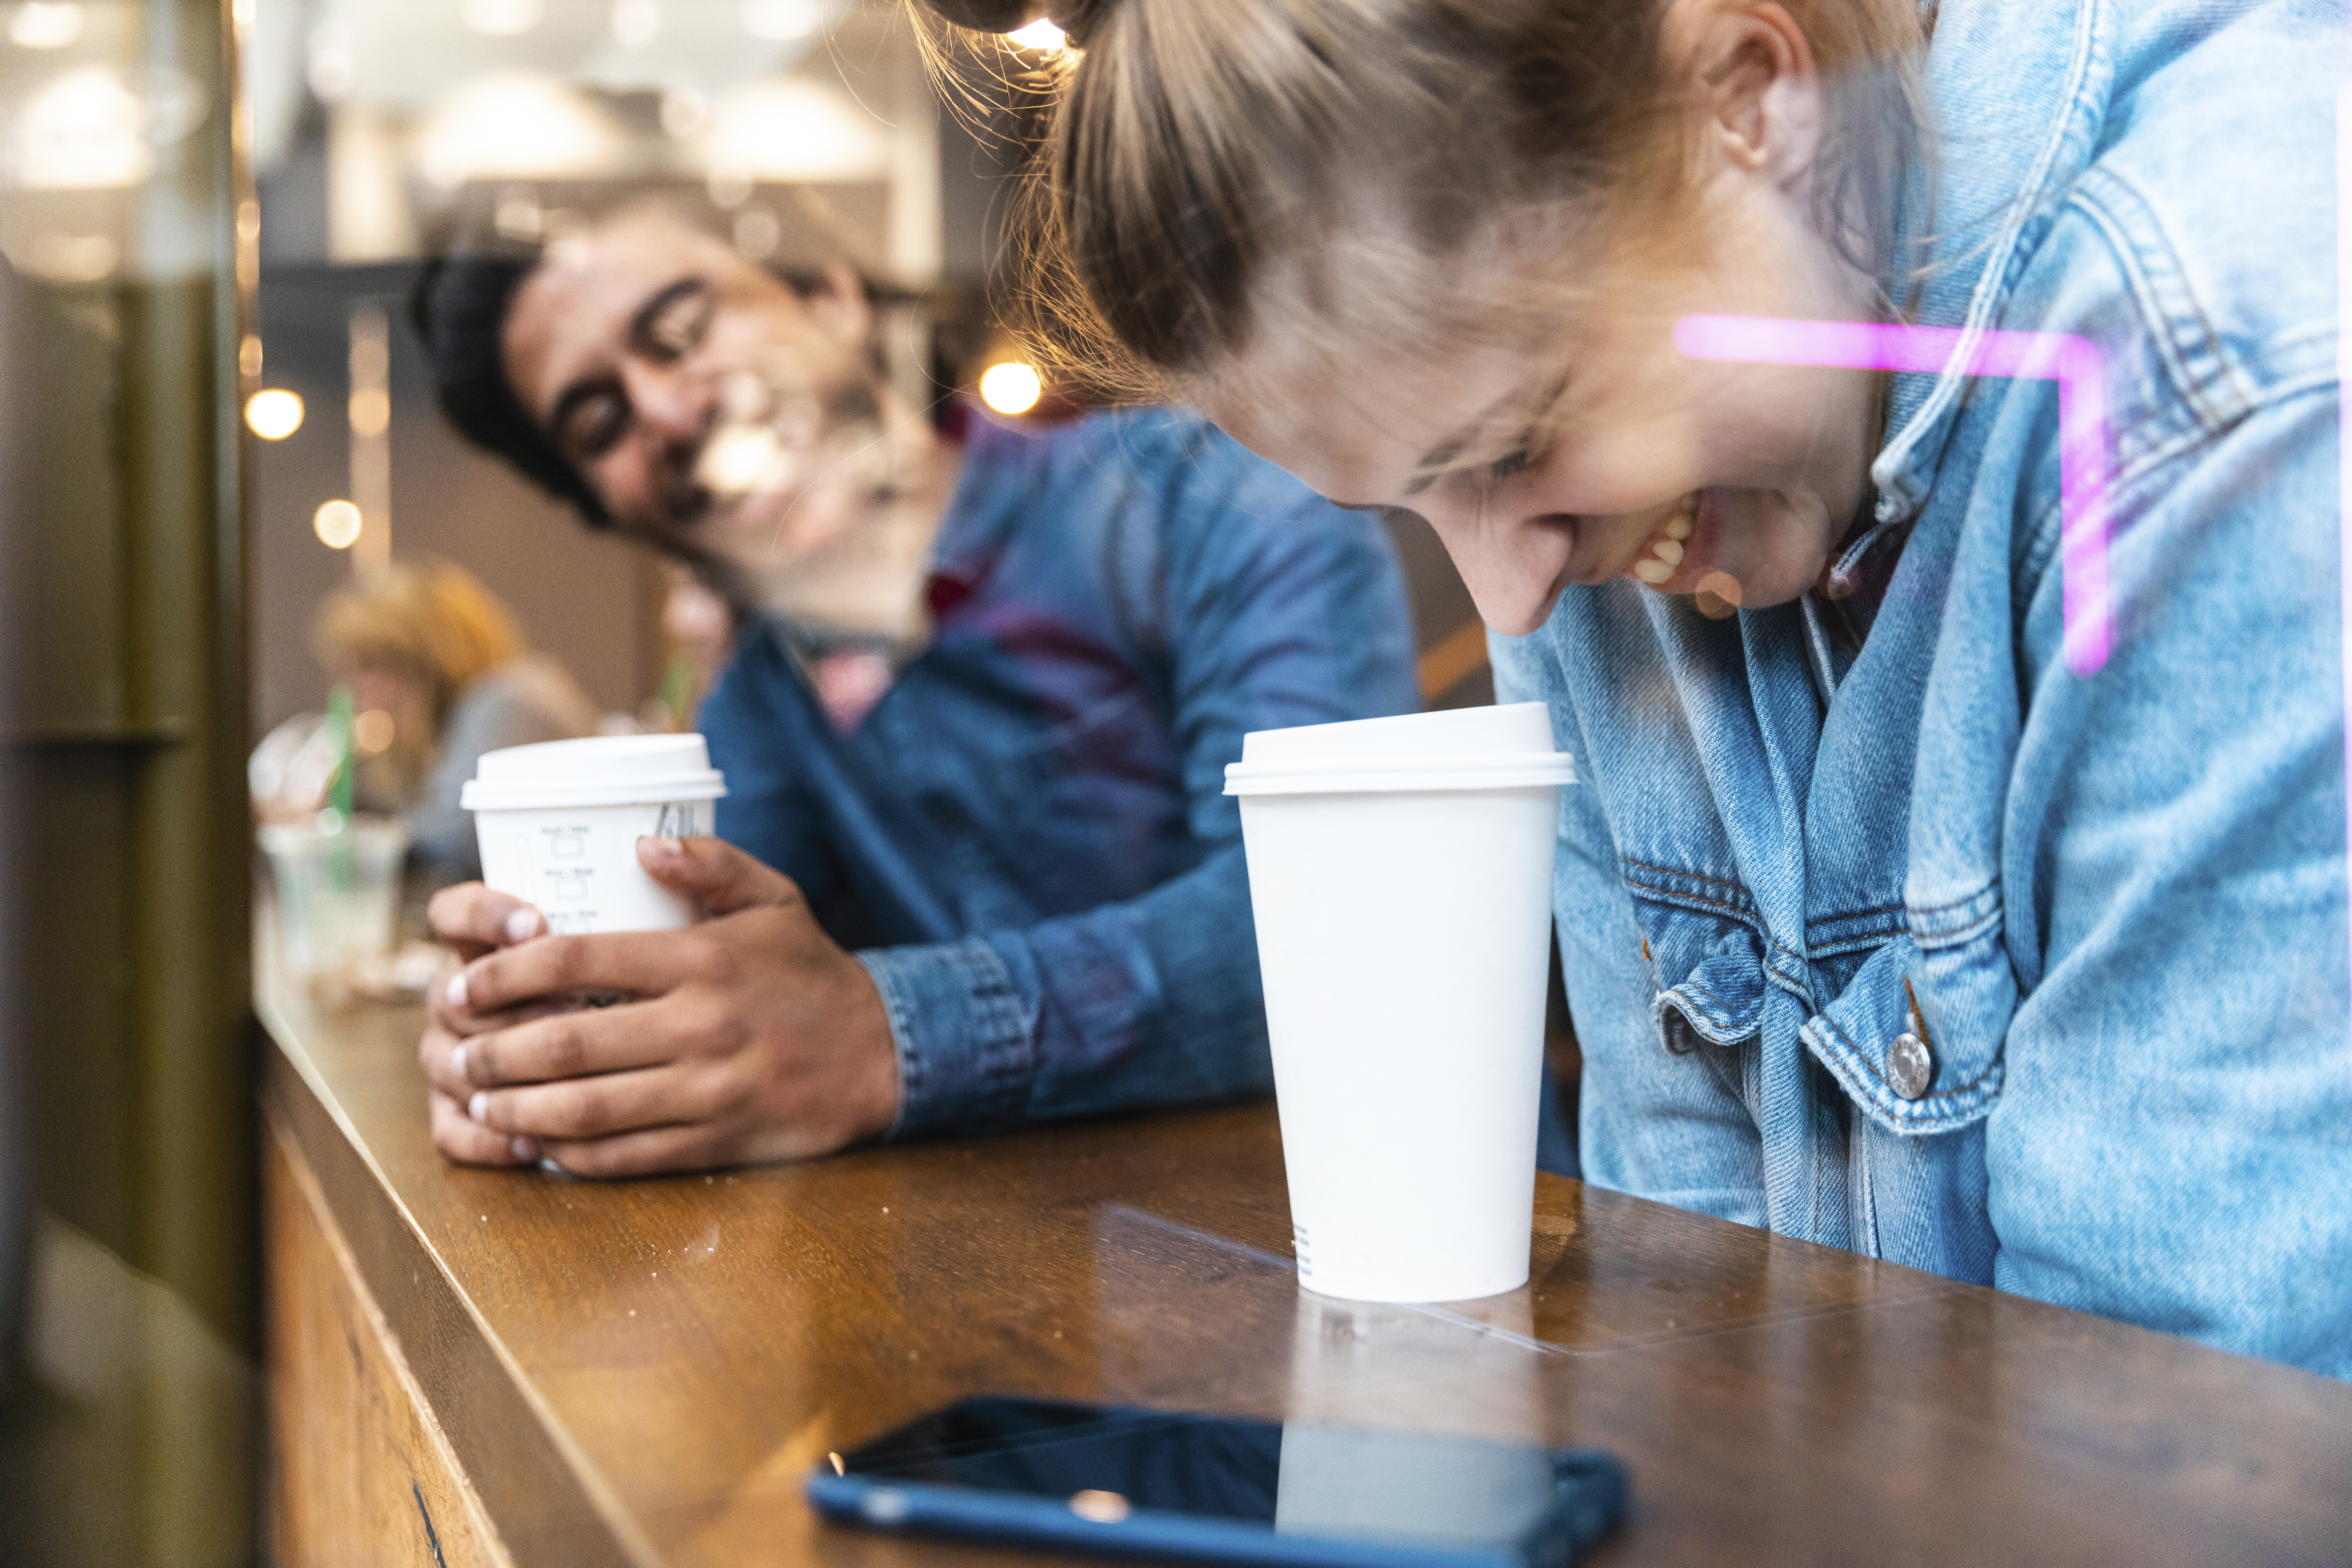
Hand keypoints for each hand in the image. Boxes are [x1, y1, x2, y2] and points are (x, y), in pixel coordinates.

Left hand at [417, 838, 900, 1176]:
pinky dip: (569, 1156)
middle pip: (567, 1043)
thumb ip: (711, 864)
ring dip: (517, 1111)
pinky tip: (536, 1146)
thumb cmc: (813, 974)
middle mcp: (701, 1025)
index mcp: (701, 959)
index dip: (503, 974)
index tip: (462, 985)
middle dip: (494, 1053)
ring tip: (479, 1104)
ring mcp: (708, 1089)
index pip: (576, 958)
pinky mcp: (717, 1141)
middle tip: (455, 1055)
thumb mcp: (776, 900)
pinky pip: (625, 1157)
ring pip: (586, 1109)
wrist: (883, 1054)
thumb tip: (638, 847)